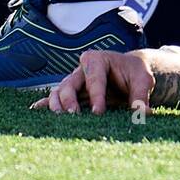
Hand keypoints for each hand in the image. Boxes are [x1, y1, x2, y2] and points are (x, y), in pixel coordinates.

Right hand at [30, 48, 158, 114]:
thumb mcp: (143, 80)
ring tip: (60, 120)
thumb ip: (141, 95)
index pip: (95, 78)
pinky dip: (45, 105)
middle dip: (69, 101)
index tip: (99, 112)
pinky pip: (54, 98)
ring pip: (58, 92)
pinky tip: (35, 112)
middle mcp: (80, 69)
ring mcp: (73, 82)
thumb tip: (143, 114)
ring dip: (56, 106)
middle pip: (69, 84)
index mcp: (97, 59)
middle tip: (74, 116)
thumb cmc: (135, 73)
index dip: (96, 95)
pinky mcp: (70, 94)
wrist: (129, 73)